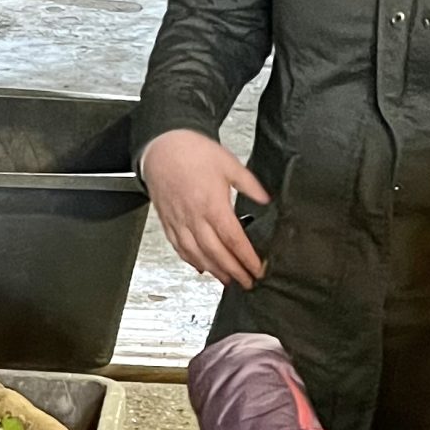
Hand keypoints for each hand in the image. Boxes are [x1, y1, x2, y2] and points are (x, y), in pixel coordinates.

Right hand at [143, 129, 270, 290]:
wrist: (164, 148)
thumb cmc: (194, 152)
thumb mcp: (229, 164)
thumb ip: (249, 184)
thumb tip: (265, 199)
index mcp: (212, 204)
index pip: (233, 239)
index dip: (246, 257)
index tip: (256, 268)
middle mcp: (194, 218)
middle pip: (216, 253)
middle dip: (233, 270)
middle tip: (246, 282)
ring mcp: (179, 222)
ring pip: (197, 255)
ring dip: (214, 271)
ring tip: (227, 280)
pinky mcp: (168, 223)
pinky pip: (180, 248)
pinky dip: (191, 261)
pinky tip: (201, 267)